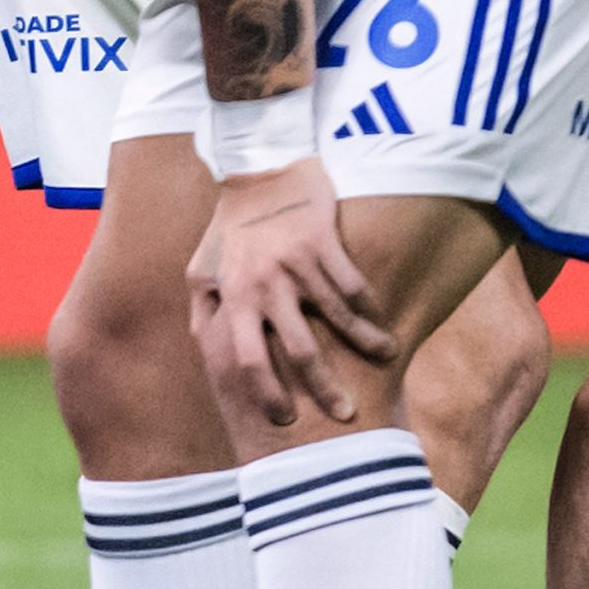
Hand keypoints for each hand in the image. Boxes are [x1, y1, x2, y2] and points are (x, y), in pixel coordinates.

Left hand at [186, 155, 392, 426]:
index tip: (285, 419)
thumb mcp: (202, 268)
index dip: (267, 394)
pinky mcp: (324, 242)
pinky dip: (372, 309)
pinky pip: (355, 285)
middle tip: (346, 416)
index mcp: (234, 297)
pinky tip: (384, 323)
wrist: (258, 170)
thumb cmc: (228, 226)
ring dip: (366, 345)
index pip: (249, 359)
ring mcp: (297, 264)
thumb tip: (204, 345)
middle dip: (326, 388)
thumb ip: (203, 308)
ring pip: (339, 318)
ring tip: (386, 359)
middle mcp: (265, 285)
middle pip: (301, 351)